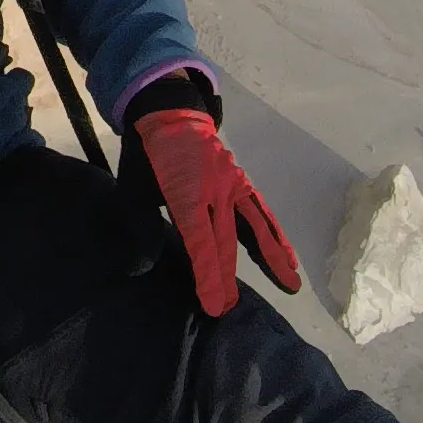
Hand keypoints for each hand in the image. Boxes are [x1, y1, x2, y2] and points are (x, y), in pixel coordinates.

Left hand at [129, 88, 301, 313]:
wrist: (170, 113)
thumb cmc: (148, 156)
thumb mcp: (131, 189)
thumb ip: (141, 228)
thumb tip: (141, 270)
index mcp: (186, 193)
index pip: (200, 242)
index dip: (208, 274)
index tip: (214, 305)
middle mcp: (215, 191)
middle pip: (227, 241)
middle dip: (229, 277)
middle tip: (231, 309)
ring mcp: (233, 185)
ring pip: (256, 226)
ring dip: (272, 258)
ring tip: (290, 286)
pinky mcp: (242, 183)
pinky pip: (262, 213)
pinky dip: (276, 236)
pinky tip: (287, 257)